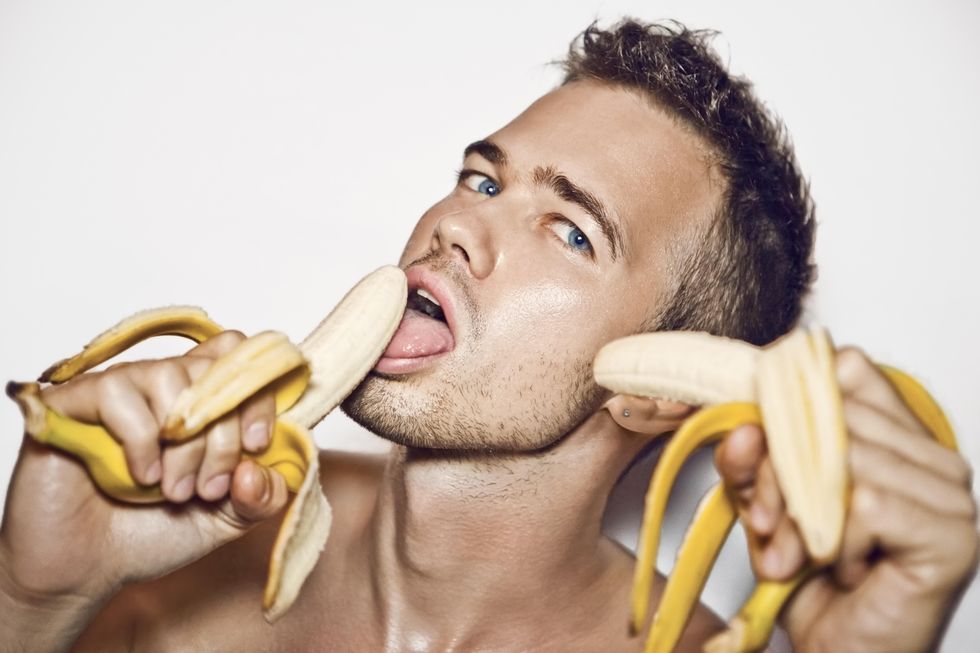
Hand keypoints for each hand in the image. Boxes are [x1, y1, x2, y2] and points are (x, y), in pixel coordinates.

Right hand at [0, 331, 287, 615]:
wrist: (84, 571)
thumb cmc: (152, 534)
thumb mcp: (228, 519)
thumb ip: (263, 495)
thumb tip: (258, 467)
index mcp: (201, 401)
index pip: (241, 356)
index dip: (259, 395)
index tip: (257, 445)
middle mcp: (162, 385)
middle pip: (214, 371)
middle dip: (223, 437)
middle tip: (209, 489)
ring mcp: (119, 388)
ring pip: (171, 376)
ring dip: (184, 444)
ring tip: (174, 490)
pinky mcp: (73, 401)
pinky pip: (119, 394)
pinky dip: (141, 440)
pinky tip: (141, 476)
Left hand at [715, 347, 978, 651]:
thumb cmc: (810, 579)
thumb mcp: (764, 504)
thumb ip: (748, 461)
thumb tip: (741, 429)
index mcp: (894, 435)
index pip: (841, 367)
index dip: (787, 402)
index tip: (756, 441)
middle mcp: (931, 455)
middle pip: (832, 414)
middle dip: (778, 475)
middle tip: (768, 526)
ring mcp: (949, 493)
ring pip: (844, 458)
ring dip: (801, 518)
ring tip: (797, 557)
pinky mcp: (952, 533)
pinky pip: (867, 503)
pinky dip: (837, 542)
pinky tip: (843, 569)